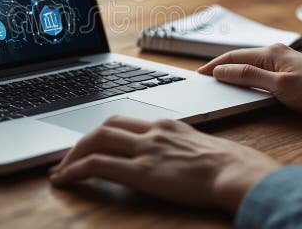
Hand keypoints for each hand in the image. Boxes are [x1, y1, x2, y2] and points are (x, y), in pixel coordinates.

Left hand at [49, 116, 280, 212]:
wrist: (241, 172)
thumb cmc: (232, 166)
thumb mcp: (202, 148)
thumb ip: (182, 149)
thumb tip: (174, 160)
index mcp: (167, 125)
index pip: (125, 121)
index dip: (102, 132)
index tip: (90, 144)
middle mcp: (153, 131)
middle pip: (105, 125)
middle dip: (81, 140)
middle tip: (67, 158)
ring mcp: (146, 149)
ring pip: (95, 140)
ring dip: (72, 154)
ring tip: (60, 170)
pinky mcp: (142, 171)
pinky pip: (97, 165)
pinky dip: (75, 170)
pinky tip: (65, 180)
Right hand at [198, 44, 301, 118]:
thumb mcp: (279, 86)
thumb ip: (249, 76)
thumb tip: (222, 70)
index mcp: (270, 53)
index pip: (234, 56)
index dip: (215, 65)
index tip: (200, 74)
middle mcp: (275, 52)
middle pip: (241, 58)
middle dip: (222, 66)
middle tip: (205, 77)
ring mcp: (283, 61)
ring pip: (251, 64)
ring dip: (234, 71)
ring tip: (220, 80)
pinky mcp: (290, 71)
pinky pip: (261, 70)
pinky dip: (247, 76)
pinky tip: (245, 84)